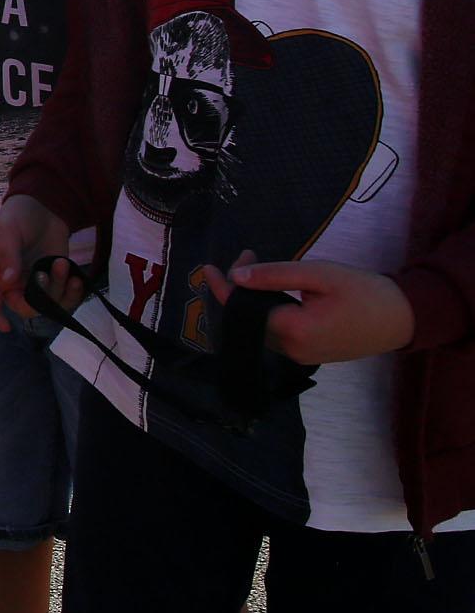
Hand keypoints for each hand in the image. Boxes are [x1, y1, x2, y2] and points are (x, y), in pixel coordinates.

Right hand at [0, 194, 75, 332]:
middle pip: (24, 306)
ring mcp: (37, 282)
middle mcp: (15, 283)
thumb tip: (8, 280)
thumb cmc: (17, 216)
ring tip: (63, 264)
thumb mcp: (7, 230)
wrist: (44, 206)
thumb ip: (8, 254)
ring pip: (48, 305)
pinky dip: (73, 293)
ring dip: (59, 290)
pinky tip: (77, 278)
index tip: (5, 327)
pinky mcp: (57, 279)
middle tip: (48, 271)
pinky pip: (65, 298)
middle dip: (40, 295)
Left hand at [208, 252, 415, 364]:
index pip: (243, 310)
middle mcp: (292, 350)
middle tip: (247, 256)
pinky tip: (270, 290)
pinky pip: (276, 333)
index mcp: (293, 331)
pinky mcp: (309, 355)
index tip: (208, 266)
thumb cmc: (365, 292)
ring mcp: (301, 356)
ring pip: (261, 327)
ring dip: (253, 298)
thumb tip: (237, 275)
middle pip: (249, 319)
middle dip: (240, 287)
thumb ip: (275, 275)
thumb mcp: (318, 274)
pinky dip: (267, 311)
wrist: (404, 318)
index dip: (222, 288)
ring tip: (257, 266)